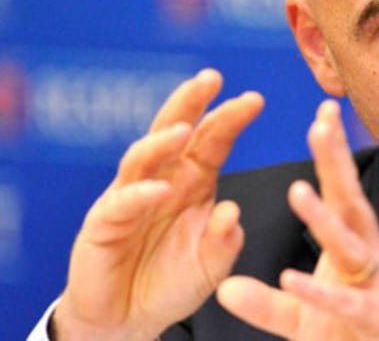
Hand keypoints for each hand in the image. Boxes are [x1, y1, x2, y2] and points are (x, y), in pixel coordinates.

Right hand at [52, 69, 263, 340]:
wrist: (130, 319)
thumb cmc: (173, 283)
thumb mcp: (212, 265)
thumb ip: (225, 242)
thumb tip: (231, 212)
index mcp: (194, 181)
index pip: (213, 139)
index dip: (231, 118)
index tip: (256, 99)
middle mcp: (163, 179)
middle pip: (174, 130)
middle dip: (191, 102)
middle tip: (210, 78)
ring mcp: (131, 197)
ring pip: (143, 157)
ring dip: (161, 141)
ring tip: (183, 130)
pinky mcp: (104, 223)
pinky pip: (122, 203)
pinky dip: (141, 194)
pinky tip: (160, 189)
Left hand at [216, 100, 378, 340]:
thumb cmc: (353, 335)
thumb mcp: (302, 316)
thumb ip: (266, 304)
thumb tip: (225, 290)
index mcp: (352, 243)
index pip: (339, 189)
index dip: (331, 151)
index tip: (324, 109)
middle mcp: (368, 254)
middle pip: (349, 200)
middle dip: (336, 162)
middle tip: (321, 122)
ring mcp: (375, 284)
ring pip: (348, 245)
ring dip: (323, 220)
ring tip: (297, 190)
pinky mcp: (374, 317)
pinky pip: (342, 303)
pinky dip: (317, 291)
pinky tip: (290, 277)